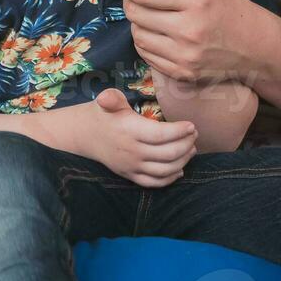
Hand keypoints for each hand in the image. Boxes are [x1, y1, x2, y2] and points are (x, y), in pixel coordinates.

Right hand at [81, 88, 196, 187]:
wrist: (85, 135)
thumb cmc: (102, 114)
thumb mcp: (107, 101)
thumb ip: (112, 98)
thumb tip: (106, 97)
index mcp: (129, 131)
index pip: (160, 134)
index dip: (179, 131)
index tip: (192, 125)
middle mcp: (132, 151)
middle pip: (167, 153)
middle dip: (186, 144)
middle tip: (194, 134)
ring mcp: (132, 166)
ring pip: (165, 170)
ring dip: (183, 160)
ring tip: (191, 148)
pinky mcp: (130, 176)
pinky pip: (154, 182)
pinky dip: (170, 178)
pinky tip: (180, 169)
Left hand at [116, 0, 254, 84]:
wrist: (253, 44)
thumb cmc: (229, 5)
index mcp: (196, 0)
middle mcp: (190, 29)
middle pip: (137, 14)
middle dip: (128, 1)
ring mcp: (185, 54)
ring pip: (138, 36)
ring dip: (136, 23)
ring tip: (144, 13)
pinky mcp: (182, 72)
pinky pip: (147, 55)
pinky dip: (145, 42)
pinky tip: (153, 32)